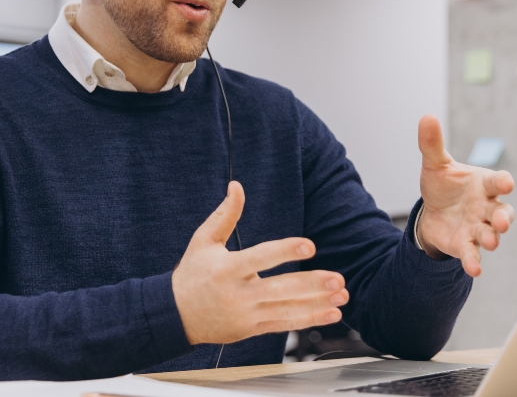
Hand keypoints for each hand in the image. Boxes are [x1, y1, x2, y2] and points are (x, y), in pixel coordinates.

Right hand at [172, 181, 348, 344]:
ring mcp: (246, 315)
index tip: (309, 245)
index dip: (285, 251)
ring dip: (317, 303)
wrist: (175, 316)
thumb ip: (225, 214)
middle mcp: (238, 295)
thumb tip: (236, 186)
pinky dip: (310, 320)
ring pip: (287, 310)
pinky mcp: (252, 329)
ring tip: (342, 294)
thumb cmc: (191, 274)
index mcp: (226, 270)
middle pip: (280, 289)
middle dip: (311, 285)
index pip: (260, 258)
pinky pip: (285, 325)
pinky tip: (332, 313)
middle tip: (337, 278)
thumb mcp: (203, 241)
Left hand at [416, 115, 514, 276]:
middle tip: (501, 221)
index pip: (497, 182)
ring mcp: (478, 227)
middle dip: (503, 217)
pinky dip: (474, 262)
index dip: (502, 182)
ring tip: (489, 242)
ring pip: (491, 235)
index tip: (505, 183)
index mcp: (483, 184)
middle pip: (501, 212)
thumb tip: (426, 117)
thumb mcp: (434, 164)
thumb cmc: (443, 184)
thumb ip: (432, 144)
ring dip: (491, 239)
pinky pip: (473, 254)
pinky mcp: (466, 244)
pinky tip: (474, 270)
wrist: (434, 211)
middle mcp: (486, 207)